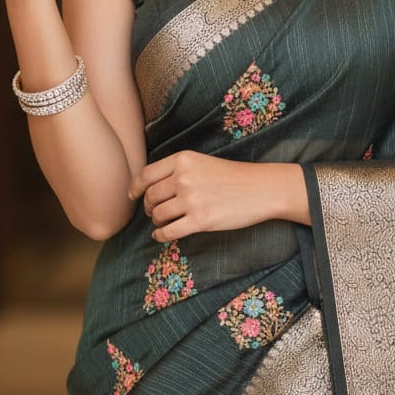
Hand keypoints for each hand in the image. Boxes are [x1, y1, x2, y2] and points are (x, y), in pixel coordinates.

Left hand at [128, 150, 309, 242]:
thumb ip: (178, 170)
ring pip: (158, 215)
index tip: (133, 196)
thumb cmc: (233, 176)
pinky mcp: (200, 220)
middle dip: (149, 207)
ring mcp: (191, 199)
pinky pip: (168, 231)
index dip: (136, 188)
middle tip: (153, 212)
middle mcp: (184, 177)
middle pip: (150, 197)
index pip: (147, 174)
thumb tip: (151, 188)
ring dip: (157, 221)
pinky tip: (162, 235)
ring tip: (163, 222)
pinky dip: (161, 235)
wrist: (261, 188)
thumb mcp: (202, 162)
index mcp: (183, 159)